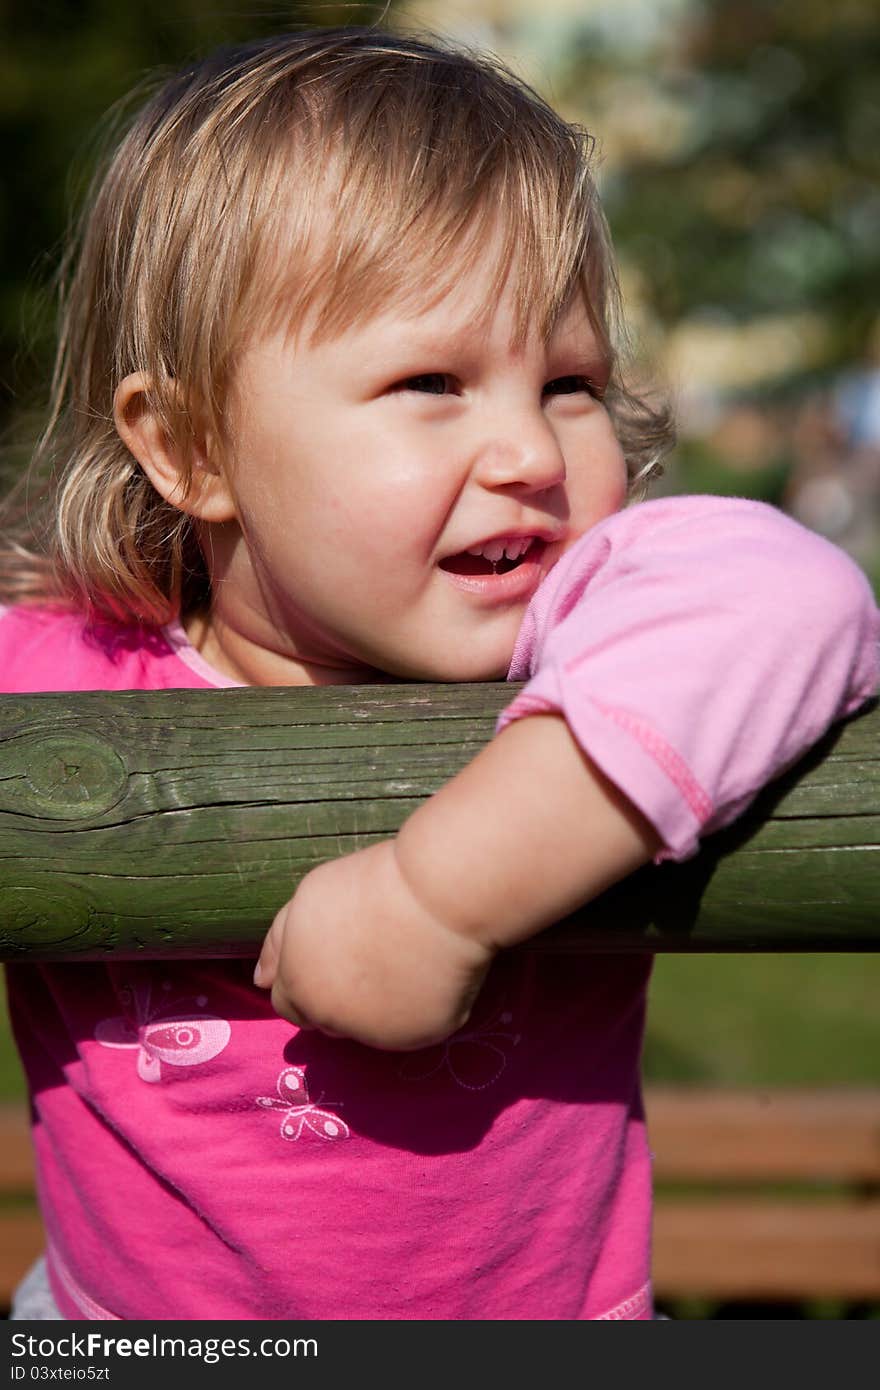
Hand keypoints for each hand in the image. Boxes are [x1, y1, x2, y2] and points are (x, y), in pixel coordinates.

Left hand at [253, 839, 495, 1050]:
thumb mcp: (307, 900)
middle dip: (339, 998)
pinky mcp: (422, 1036)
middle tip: (371, 955)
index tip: (334, 958)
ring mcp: (379, 1034)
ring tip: (401, 957)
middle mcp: (332, 1020)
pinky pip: (416, 1026)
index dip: (308, 981)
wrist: (437, 895)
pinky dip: (420, 1007)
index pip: (288, 1005)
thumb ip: (278, 943)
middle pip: (327, 1021)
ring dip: (377, 1007)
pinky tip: (430, 970)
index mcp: (299, 986)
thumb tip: (260, 981)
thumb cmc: (371, 884)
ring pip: (370, 1028)